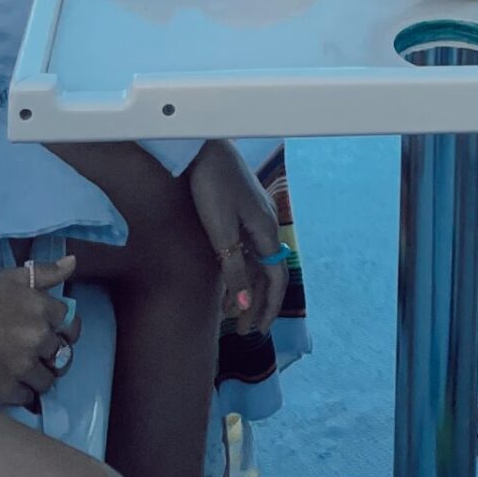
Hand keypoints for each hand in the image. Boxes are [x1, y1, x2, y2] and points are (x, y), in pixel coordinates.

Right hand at [0, 254, 80, 405]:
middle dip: (52, 352)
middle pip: (62, 352)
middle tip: (36, 352)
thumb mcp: (6, 278)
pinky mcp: (7, 391)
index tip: (48, 329)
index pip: (69, 321)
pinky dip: (22, 391)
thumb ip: (43, 273)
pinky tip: (9, 382)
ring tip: (23, 370)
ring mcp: (23, 367)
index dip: (59, 326)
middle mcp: (37, 337)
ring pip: (48, 379)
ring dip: (40, 375)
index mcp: (39, 307)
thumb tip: (73, 263)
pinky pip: (28, 397)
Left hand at [189, 141, 287, 333]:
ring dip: (249, 287)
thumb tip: (247, 306)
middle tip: (245, 329)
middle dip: (260, 302)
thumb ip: (234, 269)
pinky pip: (248, 247)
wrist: (202, 146)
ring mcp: (254, 215)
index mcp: (265, 230)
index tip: (255, 330)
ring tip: (233, 311)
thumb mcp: (221, 232)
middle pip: (269, 272)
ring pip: (257, 260)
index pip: (275, 278)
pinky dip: (242, 268)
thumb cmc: (210, 186)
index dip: (268, 306)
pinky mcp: (241, 207)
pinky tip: (228, 277)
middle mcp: (265, 224)